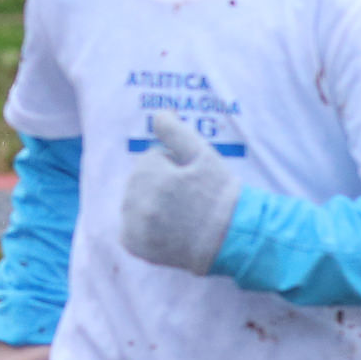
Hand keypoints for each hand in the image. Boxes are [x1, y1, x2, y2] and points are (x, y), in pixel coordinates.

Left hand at [119, 113, 242, 275]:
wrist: (232, 236)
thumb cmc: (219, 192)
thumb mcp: (202, 154)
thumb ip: (175, 131)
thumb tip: (157, 114)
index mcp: (150, 176)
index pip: (151, 159)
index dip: (174, 166)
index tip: (191, 180)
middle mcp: (138, 203)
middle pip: (138, 181)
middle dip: (159, 183)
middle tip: (187, 198)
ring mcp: (135, 226)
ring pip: (132, 203)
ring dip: (148, 203)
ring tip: (178, 214)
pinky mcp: (135, 245)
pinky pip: (128, 229)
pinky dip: (140, 227)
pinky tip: (164, 229)